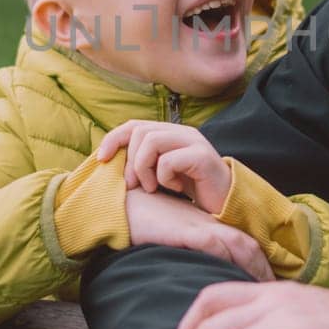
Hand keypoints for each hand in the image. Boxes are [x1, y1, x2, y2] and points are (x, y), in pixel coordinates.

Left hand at [98, 120, 231, 214]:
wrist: (227, 204)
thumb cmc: (192, 192)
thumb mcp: (162, 174)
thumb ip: (143, 162)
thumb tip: (110, 161)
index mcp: (170, 133)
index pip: (134, 125)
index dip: (113, 139)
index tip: (101, 160)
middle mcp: (182, 132)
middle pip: (140, 132)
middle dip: (129, 161)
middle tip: (133, 185)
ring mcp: (193, 141)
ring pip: (151, 142)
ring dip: (143, 169)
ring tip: (152, 187)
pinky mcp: (202, 156)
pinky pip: (168, 161)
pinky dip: (163, 178)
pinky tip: (175, 188)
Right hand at [125, 187, 273, 280]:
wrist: (125, 207)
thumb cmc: (148, 225)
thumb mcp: (177, 239)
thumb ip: (194, 253)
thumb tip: (208, 282)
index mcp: (211, 226)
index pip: (247, 244)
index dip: (261, 265)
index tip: (268, 286)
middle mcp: (211, 225)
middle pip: (250, 245)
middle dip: (265, 269)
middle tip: (274, 292)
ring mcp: (201, 226)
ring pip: (240, 245)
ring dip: (254, 268)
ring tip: (262, 290)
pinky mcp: (187, 231)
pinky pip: (215, 246)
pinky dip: (229, 262)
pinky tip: (234, 282)